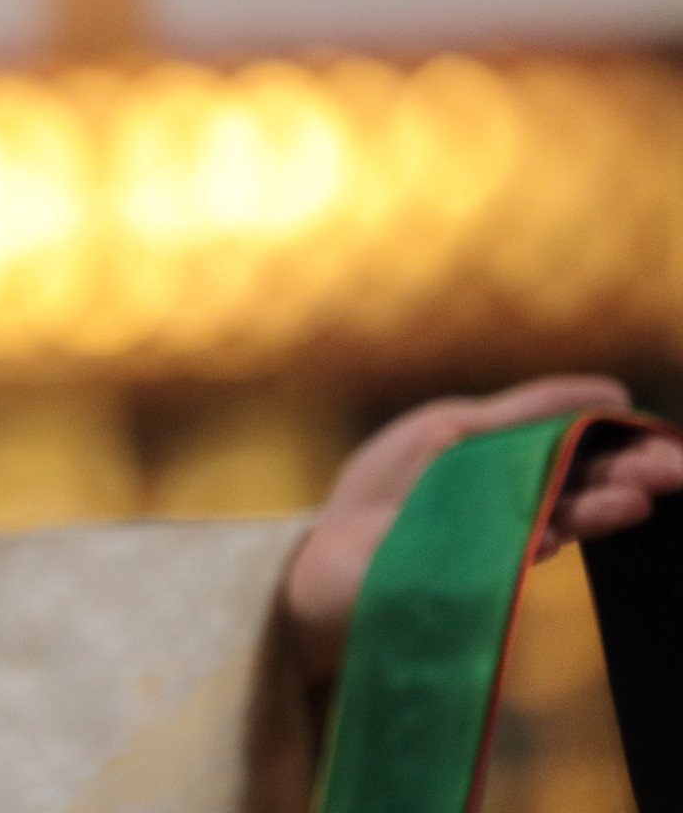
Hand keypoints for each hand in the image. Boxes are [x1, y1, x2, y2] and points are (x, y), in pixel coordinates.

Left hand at [283, 375, 682, 688]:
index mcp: (521, 470)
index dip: (627, 444)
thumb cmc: (389, 490)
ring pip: (556, 521)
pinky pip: (500, 558)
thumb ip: (526, 412)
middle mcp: (519, 509)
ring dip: (596, 510)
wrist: (326, 556)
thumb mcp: (453, 430)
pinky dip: (524, 542)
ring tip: (636, 501)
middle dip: (630, 476)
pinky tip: (548, 537)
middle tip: (674, 472)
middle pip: (584, 485)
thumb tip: (612, 393)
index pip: (588, 451)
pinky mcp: (465, 580)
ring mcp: (496, 547)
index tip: (669, 442)